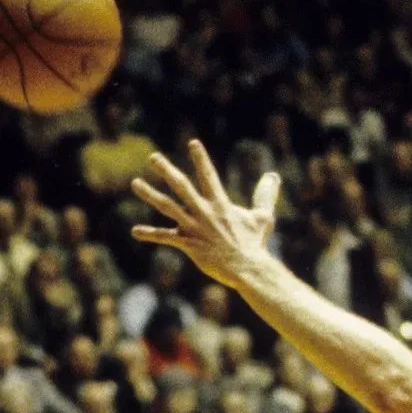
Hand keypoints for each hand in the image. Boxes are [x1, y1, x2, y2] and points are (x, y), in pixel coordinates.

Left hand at [131, 141, 279, 289]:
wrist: (249, 269)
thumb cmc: (255, 243)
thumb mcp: (263, 217)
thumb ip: (265, 195)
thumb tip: (274, 176)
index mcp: (221, 205)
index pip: (209, 177)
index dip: (201, 159)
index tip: (192, 143)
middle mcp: (205, 213)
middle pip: (182, 186)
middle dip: (167, 170)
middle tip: (153, 157)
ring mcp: (195, 228)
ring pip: (168, 207)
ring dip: (150, 194)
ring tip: (136, 183)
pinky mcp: (189, 245)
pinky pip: (166, 238)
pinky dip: (150, 234)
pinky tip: (135, 231)